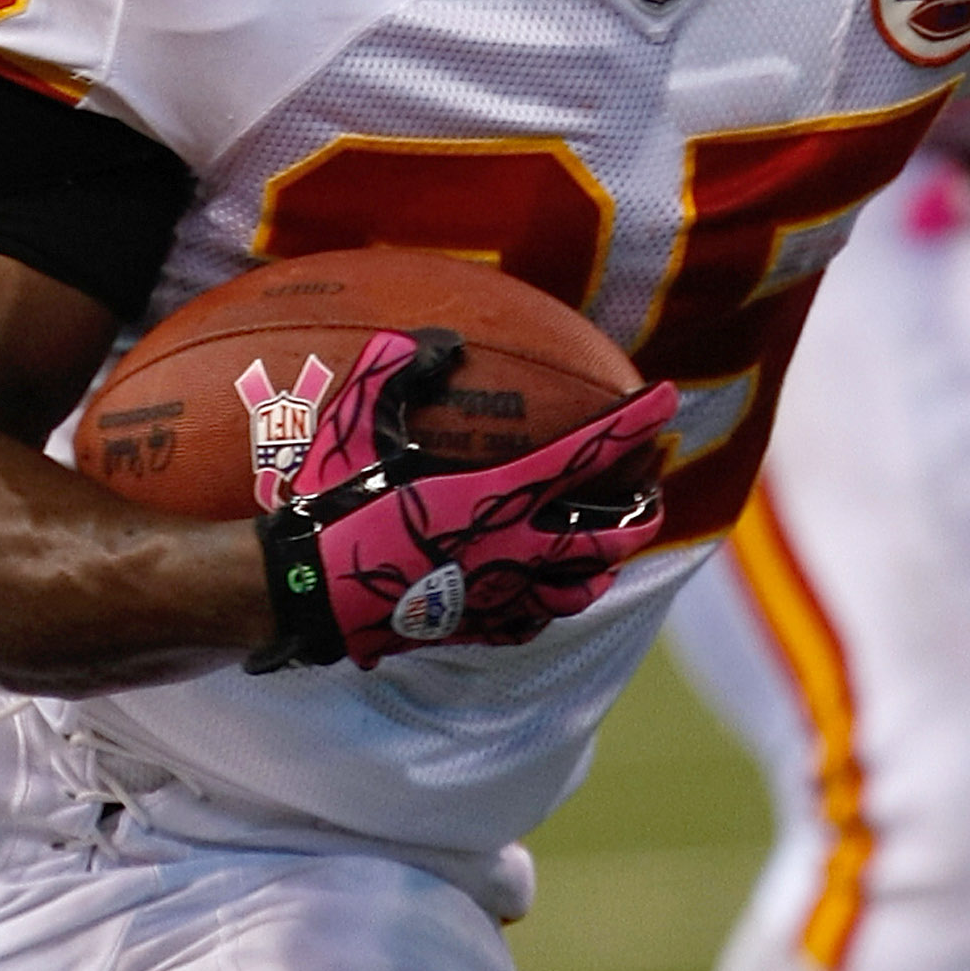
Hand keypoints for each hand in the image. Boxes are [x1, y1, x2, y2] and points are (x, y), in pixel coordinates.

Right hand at [248, 325, 676, 672]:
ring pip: (578, 588)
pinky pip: (528, 623)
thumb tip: (432, 341)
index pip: (583, 454)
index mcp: (494, 495)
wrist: (302, 591)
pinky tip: (541, 594)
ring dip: (602, 564)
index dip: (631, 425)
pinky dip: (546, 605)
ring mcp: (495, 595)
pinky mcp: (469, 629)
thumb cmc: (329, 504)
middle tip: (651, 487)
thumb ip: (397, 371)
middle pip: (607, 537)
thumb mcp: (356, 423)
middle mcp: (510, 550)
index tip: (667, 401)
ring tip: (608, 547)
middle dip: (640, 510)